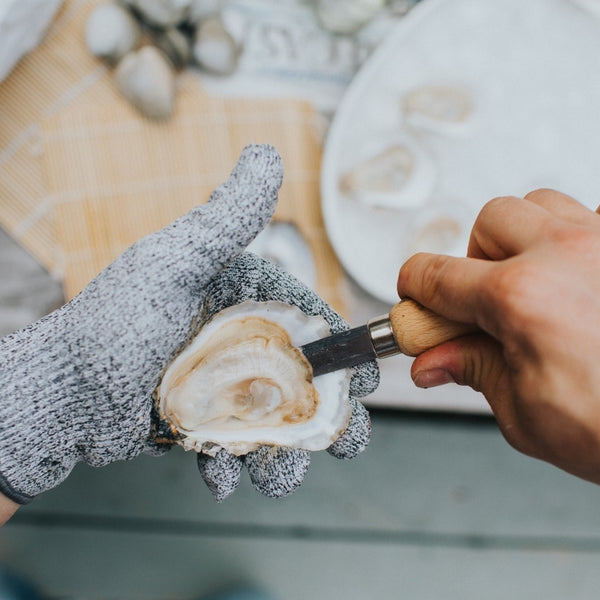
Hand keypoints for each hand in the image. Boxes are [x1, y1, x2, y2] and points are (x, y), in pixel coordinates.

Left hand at [0, 144, 377, 504]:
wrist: (58, 393)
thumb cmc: (114, 323)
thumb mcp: (174, 264)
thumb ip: (226, 218)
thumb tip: (267, 152)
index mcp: (237, 298)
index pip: (305, 320)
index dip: (341, 350)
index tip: (368, 379)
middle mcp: (231, 339)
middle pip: (297, 378)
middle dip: (324, 415)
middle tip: (347, 443)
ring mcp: (215, 384)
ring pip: (267, 421)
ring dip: (281, 454)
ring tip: (278, 480)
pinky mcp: (194, 422)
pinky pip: (225, 447)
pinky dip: (228, 466)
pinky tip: (220, 479)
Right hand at [397, 189, 599, 483]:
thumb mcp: (525, 414)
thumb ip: (473, 371)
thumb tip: (434, 360)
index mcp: (522, 298)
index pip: (436, 275)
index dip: (414, 288)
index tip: (416, 298)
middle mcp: (566, 255)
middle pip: (489, 221)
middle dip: (475, 257)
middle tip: (485, 298)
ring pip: (540, 204)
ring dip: (524, 237)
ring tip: (535, 279)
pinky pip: (595, 216)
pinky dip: (577, 240)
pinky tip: (583, 280)